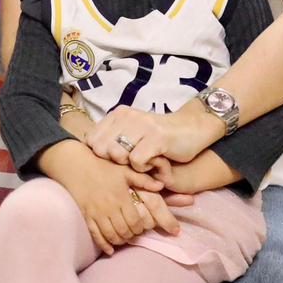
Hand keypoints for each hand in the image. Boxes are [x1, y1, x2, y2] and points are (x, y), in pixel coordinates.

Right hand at [53, 146, 187, 254]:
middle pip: (124, 230)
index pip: (135, 220)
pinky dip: (104, 245)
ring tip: (124, 239)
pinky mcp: (87, 217)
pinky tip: (110, 250)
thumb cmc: (103, 167)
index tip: (142, 227)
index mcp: (121, 197)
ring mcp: (97, 213)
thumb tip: (162, 186)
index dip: (140, 228)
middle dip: (132, 235)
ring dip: (120, 241)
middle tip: (134, 234)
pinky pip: (96, 235)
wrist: (77, 167)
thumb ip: (143, 180)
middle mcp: (109, 207)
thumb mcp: (125, 170)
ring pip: (111, 235)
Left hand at [86, 103, 221, 170]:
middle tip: (131, 162)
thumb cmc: (159, 136)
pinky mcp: (157, 137)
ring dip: (128, 165)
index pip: (91, 139)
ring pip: (116, 154)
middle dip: (113, 161)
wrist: (193, 128)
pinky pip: (136, 161)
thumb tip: (89, 151)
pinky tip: (154, 162)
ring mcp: (142, 125)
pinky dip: (143, 168)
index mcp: (118, 114)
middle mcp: (128, 116)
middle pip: (101, 149)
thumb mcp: (132, 132)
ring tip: (143, 161)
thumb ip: (112, 138)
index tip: (117, 159)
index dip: (100, 155)